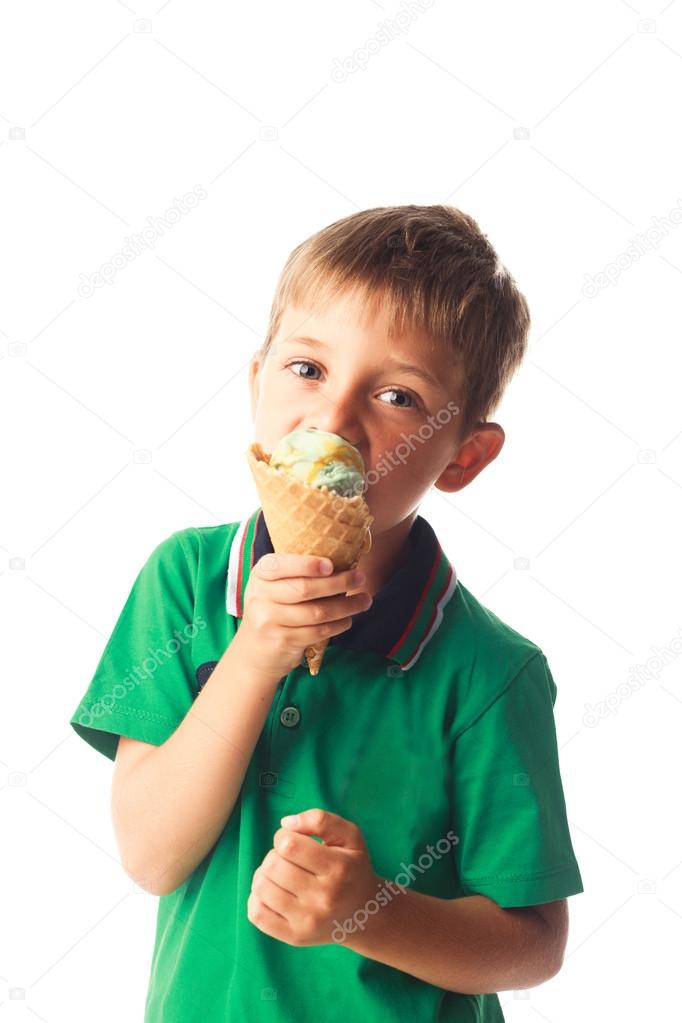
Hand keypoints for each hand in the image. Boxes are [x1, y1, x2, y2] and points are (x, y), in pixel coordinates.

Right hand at [237, 554, 372, 680]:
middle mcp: (260, 596)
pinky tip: (348, 619)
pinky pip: (318, 631)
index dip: (308, 564)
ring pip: (317, 612)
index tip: (331, 565)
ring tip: (364, 600)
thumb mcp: (274, 587)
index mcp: (261, 575)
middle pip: (305, 588)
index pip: (282, 565)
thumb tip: (343, 562)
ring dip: (346, 606)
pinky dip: (338, 625)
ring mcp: (269, 620)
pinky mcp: (283, 641)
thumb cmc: (274, 611)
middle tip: (360, 578)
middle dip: (338, 583)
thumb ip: (298, 574)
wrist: (254, 653)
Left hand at [247, 808, 380, 946]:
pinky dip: (256, 898)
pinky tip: (272, 893)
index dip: (283, 836)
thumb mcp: (350, 836)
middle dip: (274, 855)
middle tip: (288, 859)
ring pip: (261, 887)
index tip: (293, 841)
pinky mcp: (295, 937)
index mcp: (338, 868)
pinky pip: (257, 914)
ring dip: (264, 874)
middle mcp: (324, 898)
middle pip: (273, 865)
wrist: (364, 915)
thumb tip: (286, 823)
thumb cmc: (353, 868)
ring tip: (279, 874)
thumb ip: (320, 819)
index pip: (289, 845)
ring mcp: (308, 921)